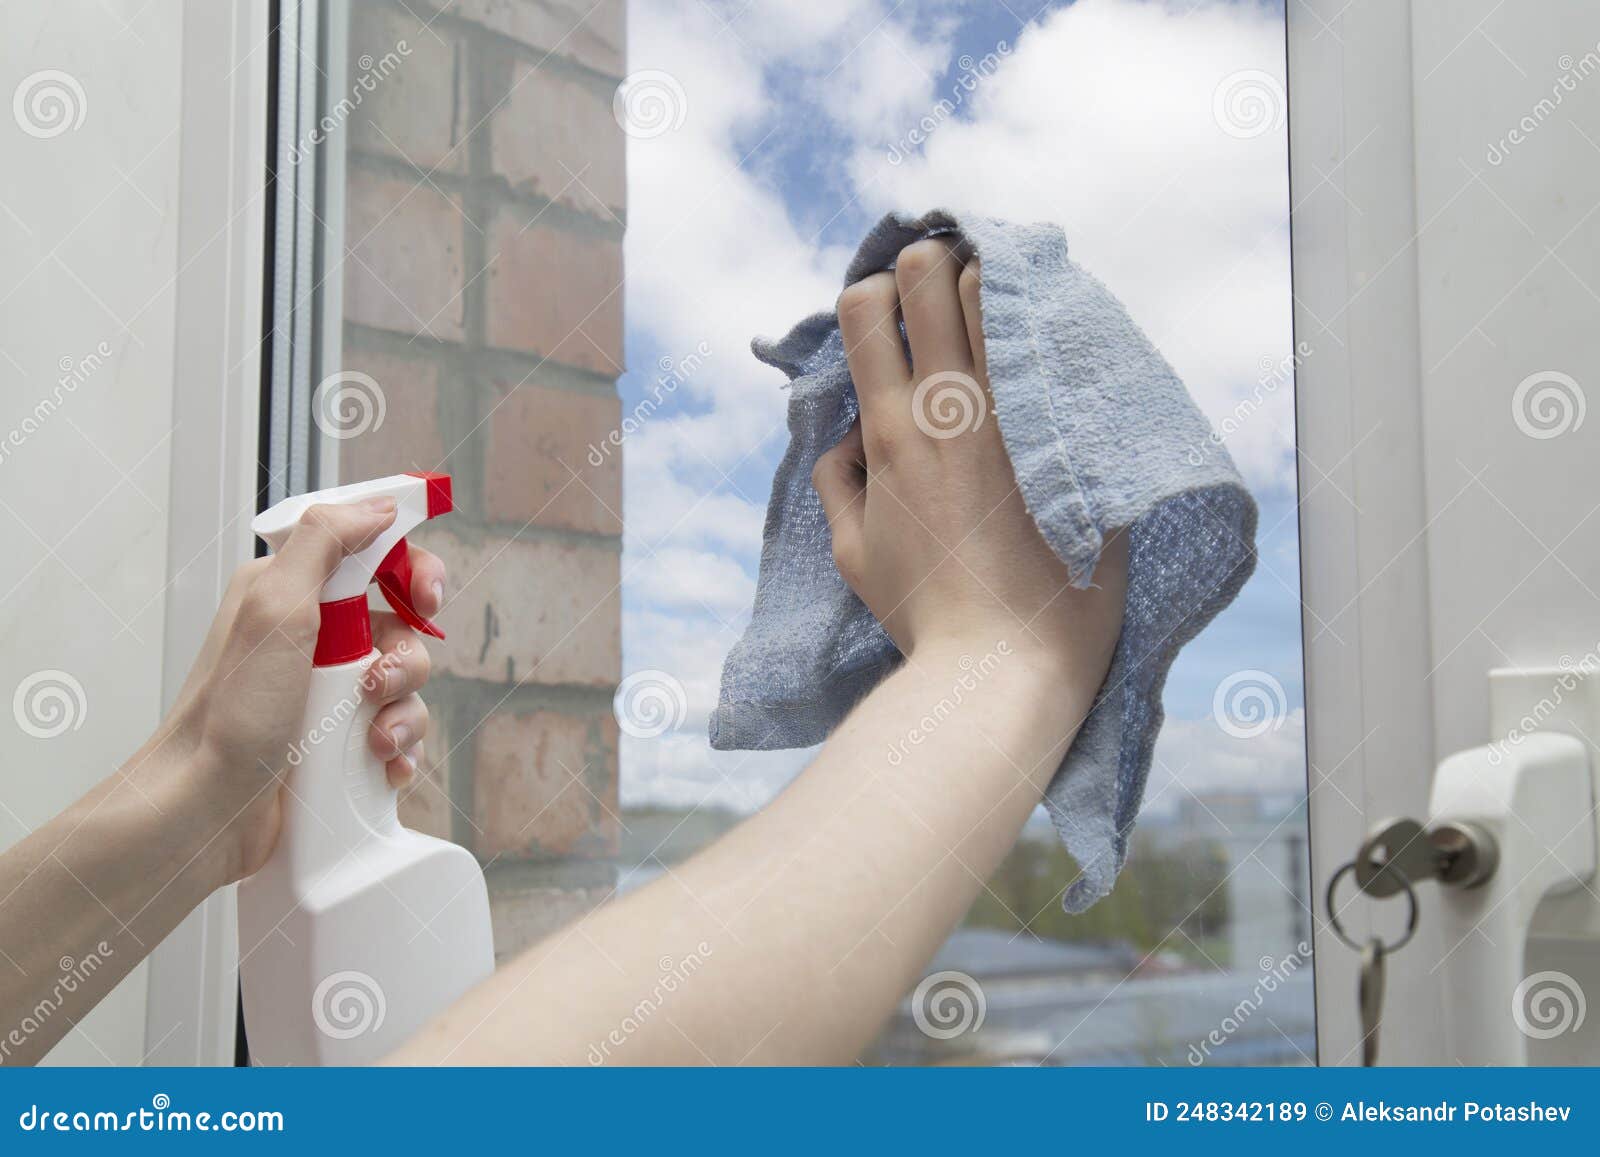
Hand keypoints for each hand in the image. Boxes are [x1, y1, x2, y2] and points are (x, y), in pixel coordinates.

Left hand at [152, 498, 445, 881]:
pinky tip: (382, 766)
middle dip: (405, 660)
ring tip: (373, 741)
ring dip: (403, 715)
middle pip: (401, 628)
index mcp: (292, 595)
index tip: (427, 595)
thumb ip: (325, 544)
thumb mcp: (274, 609)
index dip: (413, 572)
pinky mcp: (338, 742)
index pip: (374, 558)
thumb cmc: (228, 716)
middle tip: (376, 685)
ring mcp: (326, 695)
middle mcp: (311, 640)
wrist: (206, 811)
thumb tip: (377, 507)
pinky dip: (400, 751)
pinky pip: (399, 735)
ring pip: (405, 687)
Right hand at [812, 238, 1126, 681]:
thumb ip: (837, 483)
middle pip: (930, 274)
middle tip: (947, 283)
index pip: (864, 308)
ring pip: (999, 292)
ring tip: (1002, 294)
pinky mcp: (1068, 441)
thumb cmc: (928, 618)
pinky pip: (1058, 348)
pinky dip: (1047, 327)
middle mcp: (950, 408)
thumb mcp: (853, 555)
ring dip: (994, 281)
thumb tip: (846, 436)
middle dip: (933, 262)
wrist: (1006, 665)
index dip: (873, 290)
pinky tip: (1053, 330)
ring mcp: (1015, 419)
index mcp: (890, 431)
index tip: (892, 309)